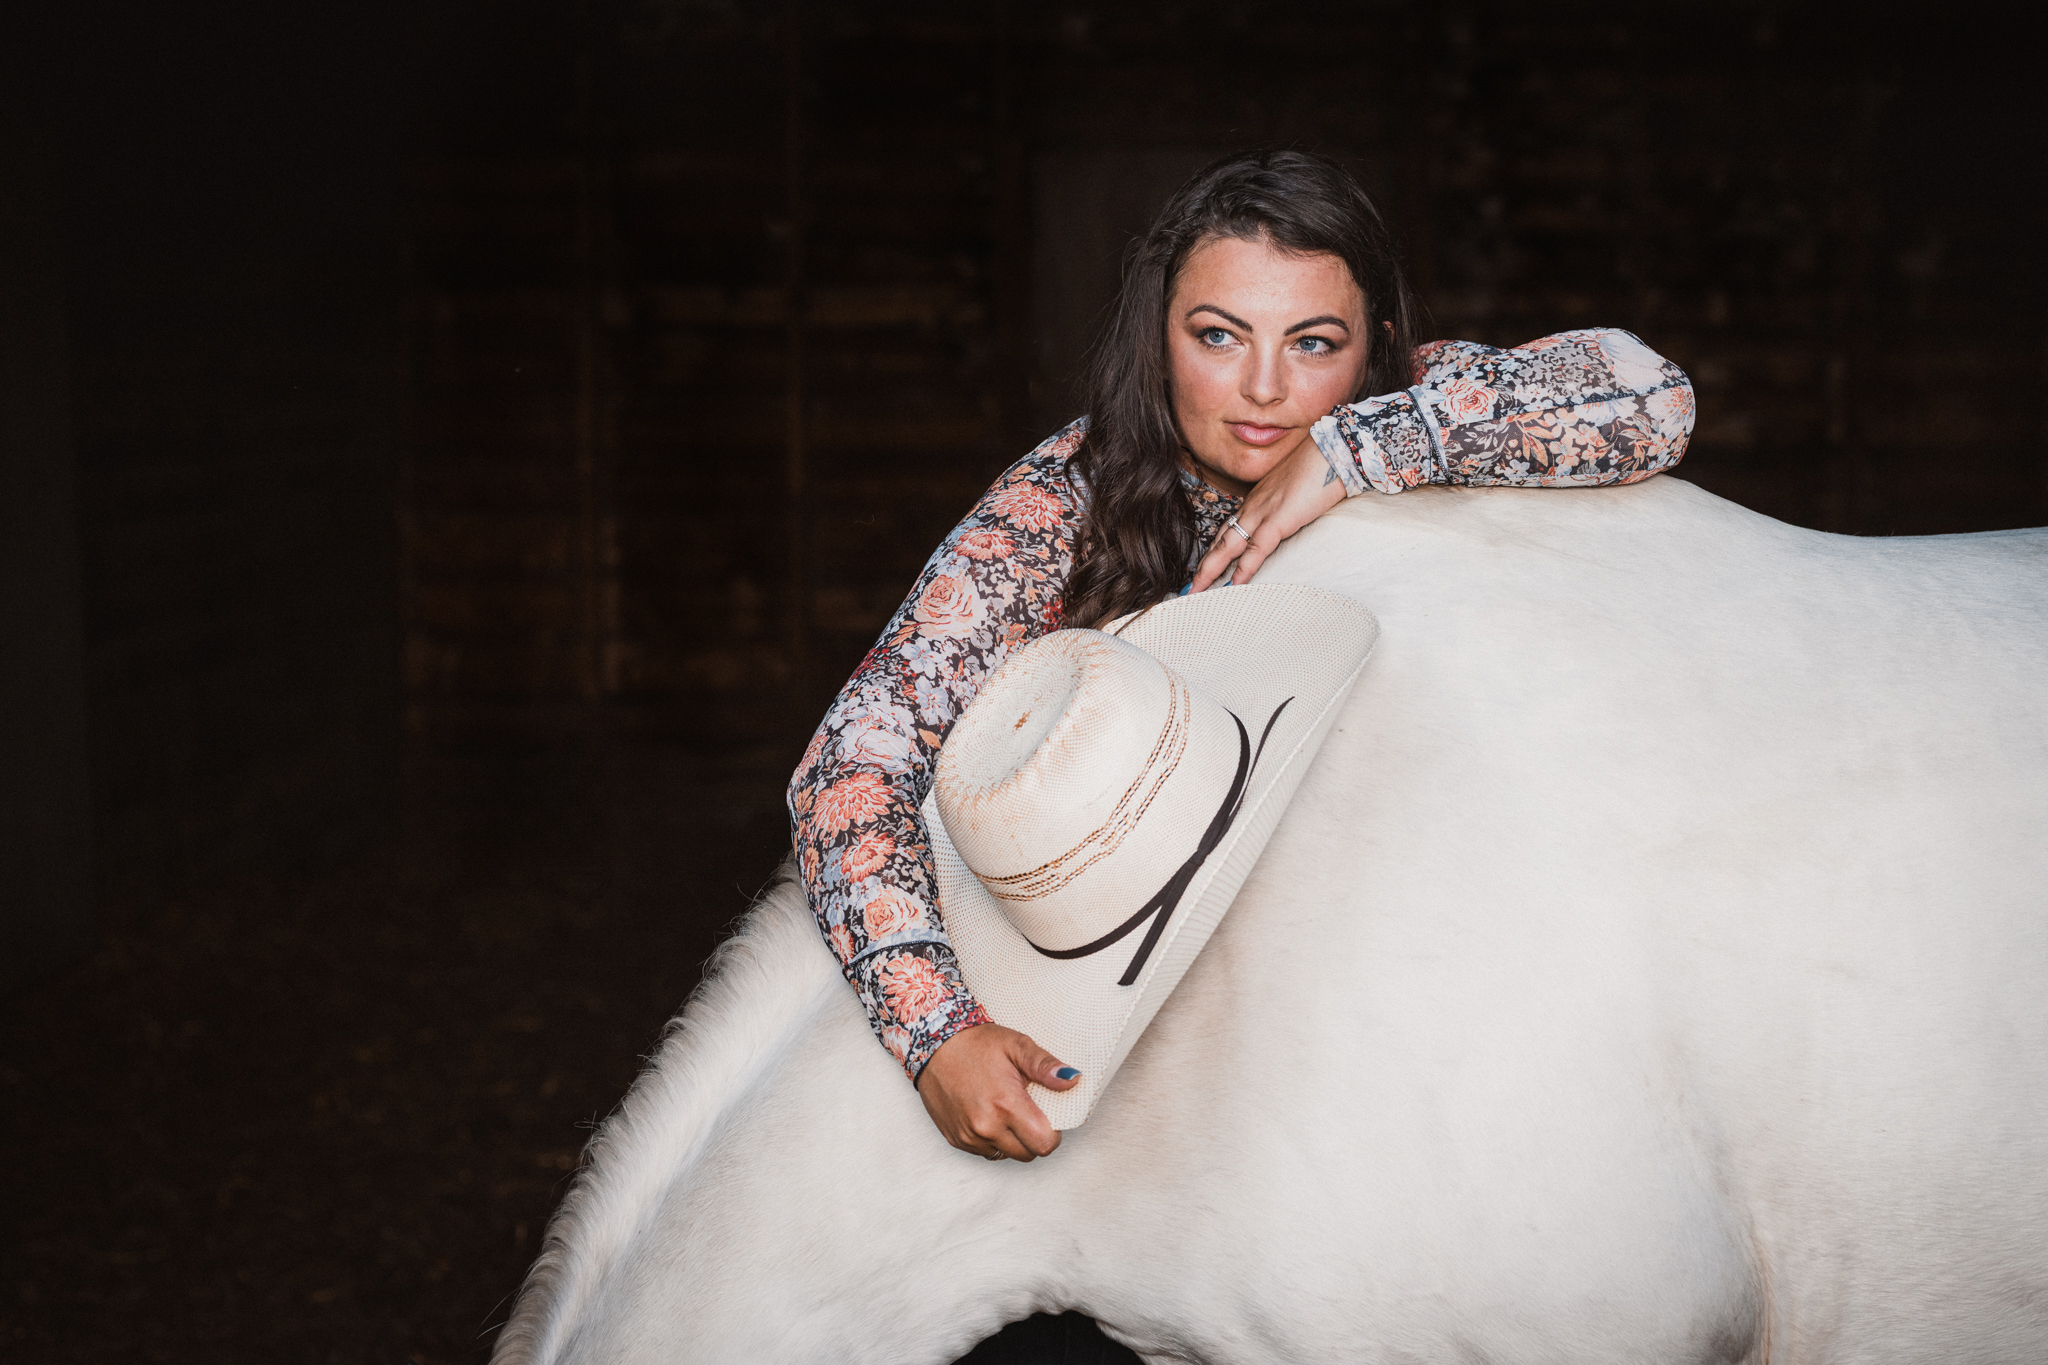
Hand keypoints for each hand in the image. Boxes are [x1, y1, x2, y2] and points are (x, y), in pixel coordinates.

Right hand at [915, 1023, 1079, 1160]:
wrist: (932, 1043)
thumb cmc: (976, 1042)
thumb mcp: (1017, 1045)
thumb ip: (1046, 1066)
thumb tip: (1073, 1080)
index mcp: (1006, 1105)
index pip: (1045, 1144)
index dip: (1053, 1133)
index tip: (1048, 1116)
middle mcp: (986, 1126)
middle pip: (1028, 1154)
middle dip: (1034, 1137)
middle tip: (1028, 1111)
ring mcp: (968, 1136)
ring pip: (1006, 1155)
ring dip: (1012, 1140)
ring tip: (1005, 1110)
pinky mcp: (955, 1140)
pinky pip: (985, 1152)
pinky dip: (992, 1140)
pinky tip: (988, 1115)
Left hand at [1190, 436, 1346, 592]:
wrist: (1332, 450)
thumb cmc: (1319, 467)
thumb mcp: (1294, 490)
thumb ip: (1284, 506)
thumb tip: (1288, 517)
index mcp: (1257, 500)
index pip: (1229, 529)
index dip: (1215, 550)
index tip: (1204, 566)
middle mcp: (1253, 507)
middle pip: (1221, 540)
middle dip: (1204, 566)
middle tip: (1189, 587)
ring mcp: (1263, 513)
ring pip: (1229, 546)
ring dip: (1211, 570)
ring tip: (1197, 591)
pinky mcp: (1279, 519)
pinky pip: (1257, 549)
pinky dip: (1244, 568)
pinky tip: (1234, 585)